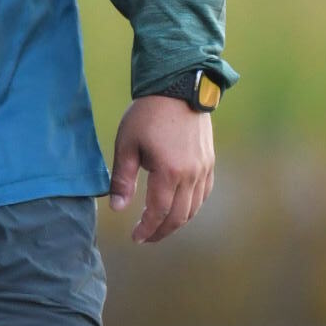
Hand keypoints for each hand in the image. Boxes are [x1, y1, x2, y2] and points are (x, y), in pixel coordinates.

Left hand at [108, 96, 213, 244]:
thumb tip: (117, 209)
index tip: (135, 237)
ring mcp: (203, 168)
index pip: (158, 212)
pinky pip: (203, 193)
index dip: (146, 229)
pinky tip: (178, 208)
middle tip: (145, 237)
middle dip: (161, 231)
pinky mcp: (209, 161)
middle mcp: (190, 174)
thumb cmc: (147, 114)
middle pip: (178, 216)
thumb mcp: (127, 145)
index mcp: (168, 172)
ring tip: (159, 226)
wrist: (178, 87)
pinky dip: (191, 206)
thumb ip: (123, 180)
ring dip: (176, 222)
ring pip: (193, 208)